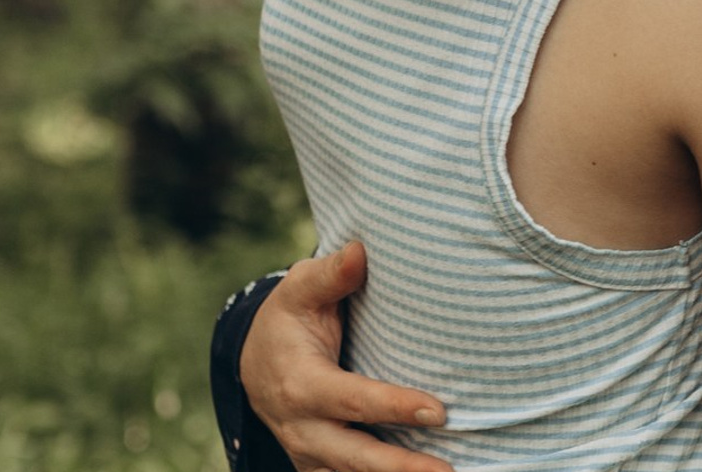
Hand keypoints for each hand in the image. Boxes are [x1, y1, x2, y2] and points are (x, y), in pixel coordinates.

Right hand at [241, 241, 451, 471]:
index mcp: (301, 385)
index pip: (354, 401)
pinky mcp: (318, 465)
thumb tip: (360, 252)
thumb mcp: (301, 288)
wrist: (254, 359)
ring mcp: (308, 453)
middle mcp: (302, 428)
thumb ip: (332, 274)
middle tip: (447, 470)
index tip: (439, 411)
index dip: (395, 407)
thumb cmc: (289, 316)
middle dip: (400, 468)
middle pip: (355, 457)